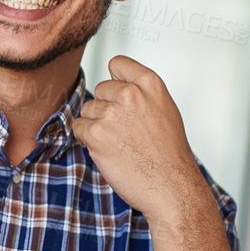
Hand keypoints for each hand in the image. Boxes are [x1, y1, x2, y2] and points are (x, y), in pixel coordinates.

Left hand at [71, 56, 207, 225]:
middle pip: (100, 89)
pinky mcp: (96, 133)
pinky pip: (79, 128)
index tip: (118, 93)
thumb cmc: (169, 155)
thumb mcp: (165, 110)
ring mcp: (112, 113)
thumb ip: (142, 93)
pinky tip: (109, 150)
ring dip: (97, 125)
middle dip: (107, 107)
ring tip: (120, 142)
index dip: (115, 80)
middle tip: (125, 130)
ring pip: (88, 110)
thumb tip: (117, 83)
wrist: (171, 187)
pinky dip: (88, 140)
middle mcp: (130, 94)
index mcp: (150, 84)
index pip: (117, 63)